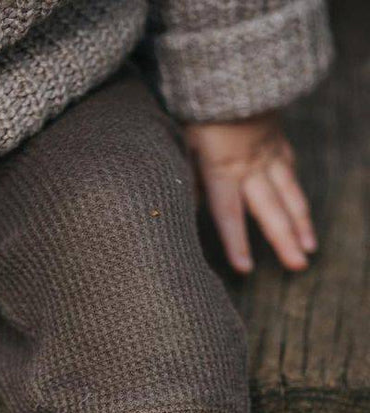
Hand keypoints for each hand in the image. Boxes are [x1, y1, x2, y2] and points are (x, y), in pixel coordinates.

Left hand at [184, 112, 315, 273]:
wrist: (230, 65)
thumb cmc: (196, 108)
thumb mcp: (181, 143)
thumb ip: (185, 176)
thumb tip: (188, 207)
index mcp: (222, 169)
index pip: (229, 214)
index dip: (236, 242)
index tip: (245, 268)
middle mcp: (251, 165)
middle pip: (270, 209)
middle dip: (285, 240)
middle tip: (298, 266)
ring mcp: (269, 151)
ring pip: (289, 192)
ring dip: (301, 222)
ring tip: (310, 247)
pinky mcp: (277, 139)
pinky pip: (289, 169)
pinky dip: (295, 191)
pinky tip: (299, 207)